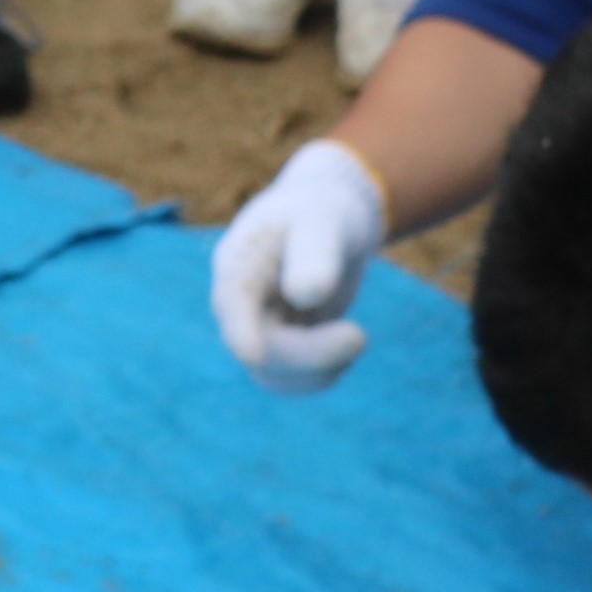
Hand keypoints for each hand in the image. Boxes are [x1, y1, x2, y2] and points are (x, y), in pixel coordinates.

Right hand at [209, 136, 384, 389]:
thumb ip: (314, 254)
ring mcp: (254, 326)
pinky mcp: (277, 345)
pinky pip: (291, 379)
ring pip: (272, 375)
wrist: (327, 217)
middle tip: (359, 334)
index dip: (239, 330)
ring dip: (319, 369)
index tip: (254, 356)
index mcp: (239, 263)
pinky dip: (323, 373)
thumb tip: (306, 297)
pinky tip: (344, 342)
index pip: (232, 301)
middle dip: (312, 353)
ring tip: (353, 334)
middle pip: (258, 349)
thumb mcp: (323, 222)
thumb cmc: (323, 211)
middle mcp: (237, 302)